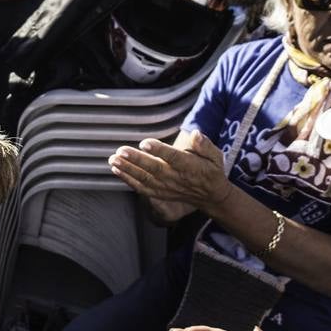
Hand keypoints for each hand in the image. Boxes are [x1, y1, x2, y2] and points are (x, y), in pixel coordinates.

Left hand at [109, 131, 231, 210]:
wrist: (210, 196)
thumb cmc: (210, 170)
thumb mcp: (216, 156)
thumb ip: (205, 145)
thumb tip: (196, 134)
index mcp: (190, 166)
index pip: (174, 158)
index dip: (159, 151)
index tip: (145, 143)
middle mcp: (176, 178)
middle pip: (154, 169)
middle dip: (136, 160)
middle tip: (121, 151)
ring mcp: (166, 187)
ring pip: (145, 179)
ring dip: (128, 170)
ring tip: (114, 159)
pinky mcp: (160, 193)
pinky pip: (142, 188)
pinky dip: (128, 180)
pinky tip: (116, 170)